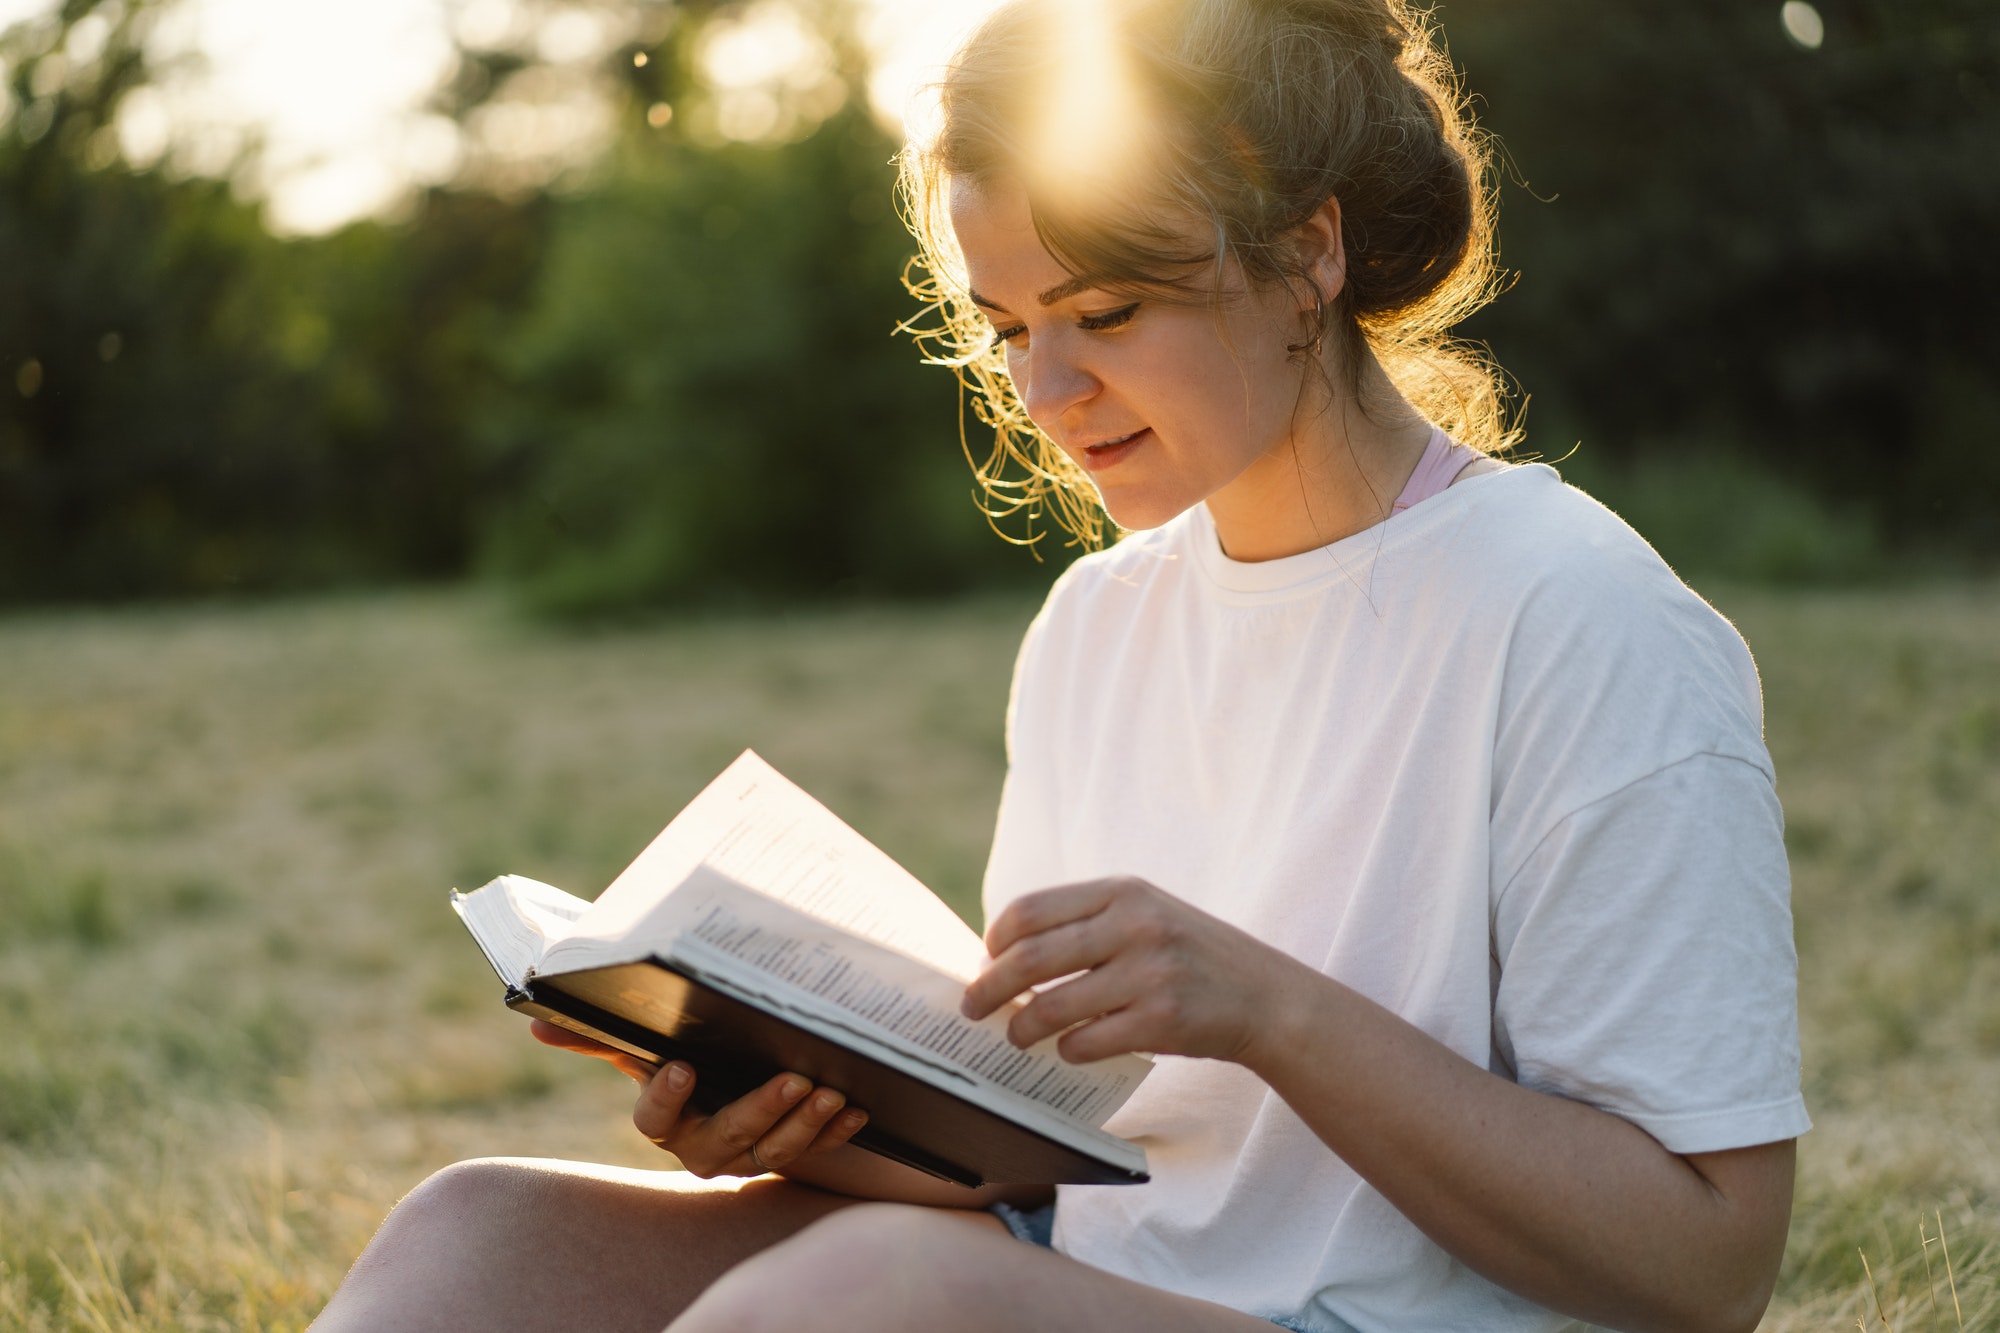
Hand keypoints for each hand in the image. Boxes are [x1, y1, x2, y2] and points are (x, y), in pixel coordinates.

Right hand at [528, 1020, 868, 1176]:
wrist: (728, 1080)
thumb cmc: (680, 1054)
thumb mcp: (641, 1043)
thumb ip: (597, 1035)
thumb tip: (537, 1021)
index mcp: (664, 1119)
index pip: (653, 1122)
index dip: (665, 1099)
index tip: (681, 1065)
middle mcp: (703, 1146)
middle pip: (726, 1140)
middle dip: (760, 1111)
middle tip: (792, 1079)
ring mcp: (748, 1156)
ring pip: (774, 1152)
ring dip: (804, 1126)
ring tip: (831, 1092)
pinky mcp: (789, 1154)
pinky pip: (813, 1152)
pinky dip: (836, 1132)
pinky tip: (857, 1108)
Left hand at [959, 876, 1308, 1065]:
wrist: (1267, 996)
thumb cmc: (1191, 957)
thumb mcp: (1147, 914)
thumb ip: (1087, 924)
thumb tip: (1004, 957)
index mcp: (1123, 892)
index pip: (1030, 910)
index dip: (996, 940)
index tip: (986, 962)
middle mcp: (1134, 925)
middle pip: (1029, 958)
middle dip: (988, 988)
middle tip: (972, 1008)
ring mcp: (1149, 973)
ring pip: (1050, 1007)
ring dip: (1021, 1029)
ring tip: (1016, 1037)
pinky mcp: (1162, 1021)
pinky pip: (1085, 1043)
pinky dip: (1067, 1051)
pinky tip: (1069, 1051)